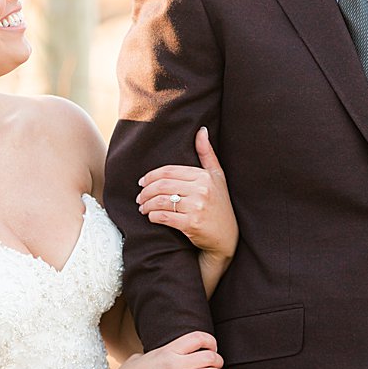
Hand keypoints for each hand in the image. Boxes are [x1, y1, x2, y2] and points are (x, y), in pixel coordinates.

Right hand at [108, 330, 225, 368]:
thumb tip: (158, 353)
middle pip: (210, 356)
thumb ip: (154, 353)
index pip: (198, 338)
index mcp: (167, 351)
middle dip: (218, 360)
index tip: (213, 347)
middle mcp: (176, 365)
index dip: (211, 341)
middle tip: (218, 365)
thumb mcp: (139, 357)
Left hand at [137, 127, 236, 260]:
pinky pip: (164, 216)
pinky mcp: (192, 224)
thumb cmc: (220, 205)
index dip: (151, 176)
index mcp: (205, 176)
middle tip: (139, 197)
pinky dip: (153, 216)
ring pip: (160, 200)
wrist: (227, 238)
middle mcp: (202, 190)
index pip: (169, 171)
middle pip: (162, 185)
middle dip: (145, 191)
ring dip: (146, 204)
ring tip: (143, 208)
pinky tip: (151, 217)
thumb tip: (201, 130)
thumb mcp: (218, 177)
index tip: (142, 182)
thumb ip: (207, 154)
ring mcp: (198, 207)